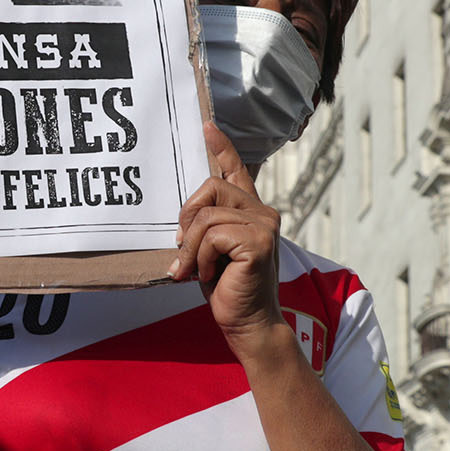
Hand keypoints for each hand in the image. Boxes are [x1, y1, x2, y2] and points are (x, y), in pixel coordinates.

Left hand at [171, 124, 284, 349]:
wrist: (247, 324)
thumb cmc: (228, 289)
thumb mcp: (211, 251)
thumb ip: (206, 228)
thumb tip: (185, 218)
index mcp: (250, 212)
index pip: (236, 171)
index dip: (222, 147)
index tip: (207, 126)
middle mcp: (263, 212)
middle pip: (210, 187)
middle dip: (187, 219)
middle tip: (185, 251)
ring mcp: (264, 225)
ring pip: (206, 216)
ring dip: (191, 248)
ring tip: (197, 270)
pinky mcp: (259, 241)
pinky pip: (211, 235)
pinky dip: (202, 258)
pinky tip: (212, 275)